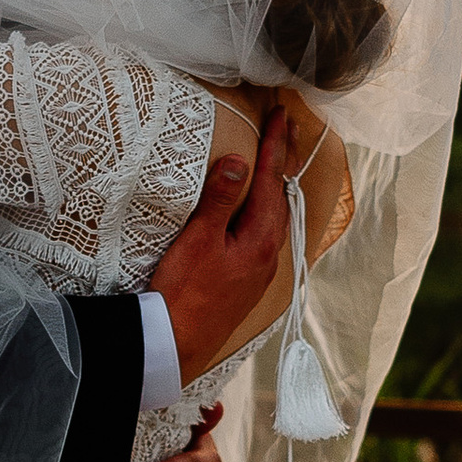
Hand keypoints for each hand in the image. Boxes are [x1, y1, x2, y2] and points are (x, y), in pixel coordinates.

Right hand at [147, 101, 292, 383]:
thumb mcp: (198, 240)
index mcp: (260, 239)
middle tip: (286, 131)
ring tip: (274, 166)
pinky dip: (263, 213)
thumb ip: (219, 200)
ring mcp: (259, 271)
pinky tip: (254, 215)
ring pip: (274, 219)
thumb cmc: (184, 294)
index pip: (272, 181)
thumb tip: (239, 161)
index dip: (277, 146)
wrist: (175, 346)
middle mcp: (268, 255)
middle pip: (281, 198)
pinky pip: (264, 236)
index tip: (283, 116)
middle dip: (282, 163)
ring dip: (274, 189)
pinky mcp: (247, 283)